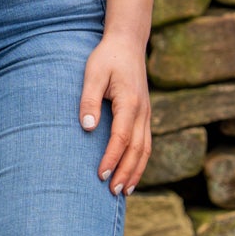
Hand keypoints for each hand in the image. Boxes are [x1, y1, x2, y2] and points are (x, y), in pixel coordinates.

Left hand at [79, 31, 152, 194]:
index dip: (112, 158)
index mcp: (130, 102)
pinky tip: (131, 173)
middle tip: (112, 192)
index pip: (121, 138)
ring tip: (124, 191)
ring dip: (136, 171)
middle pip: (137, 149)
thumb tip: (87, 126)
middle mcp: (143, 111)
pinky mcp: (145, 115)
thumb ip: (89, 99)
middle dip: (126, 172)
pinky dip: (140, 161)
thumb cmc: (107, 58)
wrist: (128, 43)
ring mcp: (147, 114)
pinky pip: (146, 143)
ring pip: (146, 149)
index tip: (100, 174)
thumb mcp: (93, 73)